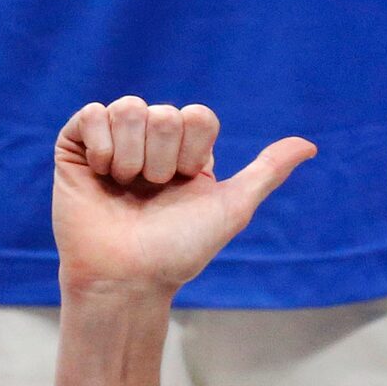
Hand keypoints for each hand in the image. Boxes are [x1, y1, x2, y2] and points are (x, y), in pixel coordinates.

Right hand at [52, 96, 312, 293]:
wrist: (127, 277)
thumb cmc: (178, 249)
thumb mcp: (231, 209)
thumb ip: (267, 172)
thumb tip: (310, 146)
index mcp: (185, 150)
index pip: (197, 115)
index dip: (192, 152)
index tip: (183, 186)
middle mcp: (150, 141)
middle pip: (163, 112)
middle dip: (161, 160)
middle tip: (150, 192)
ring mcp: (112, 140)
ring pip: (129, 108)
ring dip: (131, 157)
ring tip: (124, 187)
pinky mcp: (76, 145)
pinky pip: (93, 113)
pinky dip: (101, 146)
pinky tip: (101, 174)